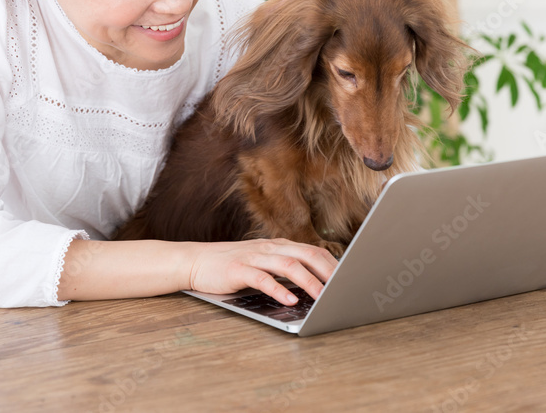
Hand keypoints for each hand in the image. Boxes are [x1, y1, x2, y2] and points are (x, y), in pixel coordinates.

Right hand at [185, 239, 337, 305]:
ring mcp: (254, 257)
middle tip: (344, 288)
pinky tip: (290, 299)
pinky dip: (278, 289)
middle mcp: (270, 248)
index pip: (314, 251)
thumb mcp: (263, 263)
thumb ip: (285, 270)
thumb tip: (314, 285)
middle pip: (308, 255)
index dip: (334, 265)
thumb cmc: (233, 266)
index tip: (349, 280)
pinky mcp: (238, 269)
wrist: (196, 261)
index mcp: (279, 246)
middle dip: (329, 272)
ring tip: (322, 296)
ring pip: (289, 265)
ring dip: (309, 281)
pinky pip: (262, 278)